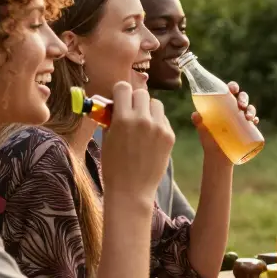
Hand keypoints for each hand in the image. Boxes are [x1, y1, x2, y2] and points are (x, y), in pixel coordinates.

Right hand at [100, 82, 174, 205]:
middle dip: (135, 100)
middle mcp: (143, 119)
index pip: (124, 87)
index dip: (120, 93)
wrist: (131, 190)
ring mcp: (159, 128)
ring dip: (148, 109)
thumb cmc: (113, 166)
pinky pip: (164, 119)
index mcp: (123, 118)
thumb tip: (116, 104)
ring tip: (142, 123)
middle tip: (131, 112)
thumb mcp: (107, 138)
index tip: (119, 99)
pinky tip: (150, 137)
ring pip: (156, 104)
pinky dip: (157, 123)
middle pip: (142, 93)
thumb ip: (112, 118)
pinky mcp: (170, 136)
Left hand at [193, 81, 257, 158]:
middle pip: (242, 98)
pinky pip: (254, 121)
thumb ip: (198, 122)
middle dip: (244, 98)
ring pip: (250, 109)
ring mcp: (241, 120)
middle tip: (241, 105)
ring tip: (248, 117)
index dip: (233, 87)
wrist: (218, 157)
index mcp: (223, 106)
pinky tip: (254, 121)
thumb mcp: (203, 130)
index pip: (229, 92)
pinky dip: (255, 119)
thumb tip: (195, 114)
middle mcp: (233, 110)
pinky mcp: (247, 129)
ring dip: (251, 110)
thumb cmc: (209, 140)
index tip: (233, 89)